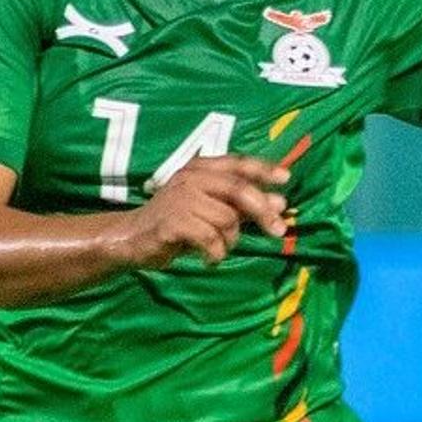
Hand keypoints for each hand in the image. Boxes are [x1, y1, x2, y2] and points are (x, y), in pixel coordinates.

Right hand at [119, 151, 290, 268]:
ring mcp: (180, 198)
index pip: (237, 163)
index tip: (287, 179)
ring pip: (227, 219)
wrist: (133, 238)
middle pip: (238, 189)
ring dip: (231, 240)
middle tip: (279, 231)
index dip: (263, 169)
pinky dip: (216, 253)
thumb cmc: (178, 223)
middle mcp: (190, 178)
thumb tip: (281, 204)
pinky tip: (209, 258)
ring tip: (219, 247)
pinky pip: (210, 238)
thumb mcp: (213, 210)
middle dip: (263, 211)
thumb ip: (243, 205)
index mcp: (200, 169)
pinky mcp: (172, 221)